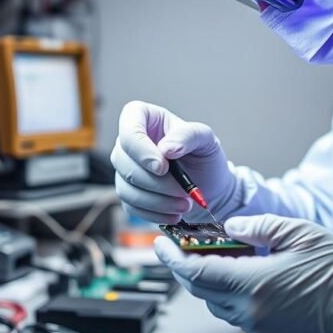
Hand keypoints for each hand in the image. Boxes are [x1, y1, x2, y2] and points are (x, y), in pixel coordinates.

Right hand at [110, 101, 237, 223]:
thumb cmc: (204, 155)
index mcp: (142, 118)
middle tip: (183, 191)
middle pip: (124, 163)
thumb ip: (187, 136)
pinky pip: (131, 206)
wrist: (208, 184)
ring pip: (126, 188)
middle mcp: (127, 143)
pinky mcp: (128, 192)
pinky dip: (155, 213)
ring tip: (184, 204)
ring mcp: (124, 169)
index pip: (128, 130)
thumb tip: (166, 148)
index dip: (141, 150)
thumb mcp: (205, 139)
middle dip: (156, 182)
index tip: (163, 167)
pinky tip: (174, 213)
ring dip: (157, 201)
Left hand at [155, 215, 332, 332]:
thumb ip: (260, 227)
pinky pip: (236, 312)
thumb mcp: (302, 233)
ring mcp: (260, 326)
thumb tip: (230, 226)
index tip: (160, 243)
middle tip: (177, 246)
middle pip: (200, 290)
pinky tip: (237, 273)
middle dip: (183, 268)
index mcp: (255, 283)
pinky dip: (227, 292)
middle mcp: (252, 310)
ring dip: (206, 281)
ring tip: (210, 255)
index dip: (173, 257)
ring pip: (216, 303)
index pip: (197, 271)